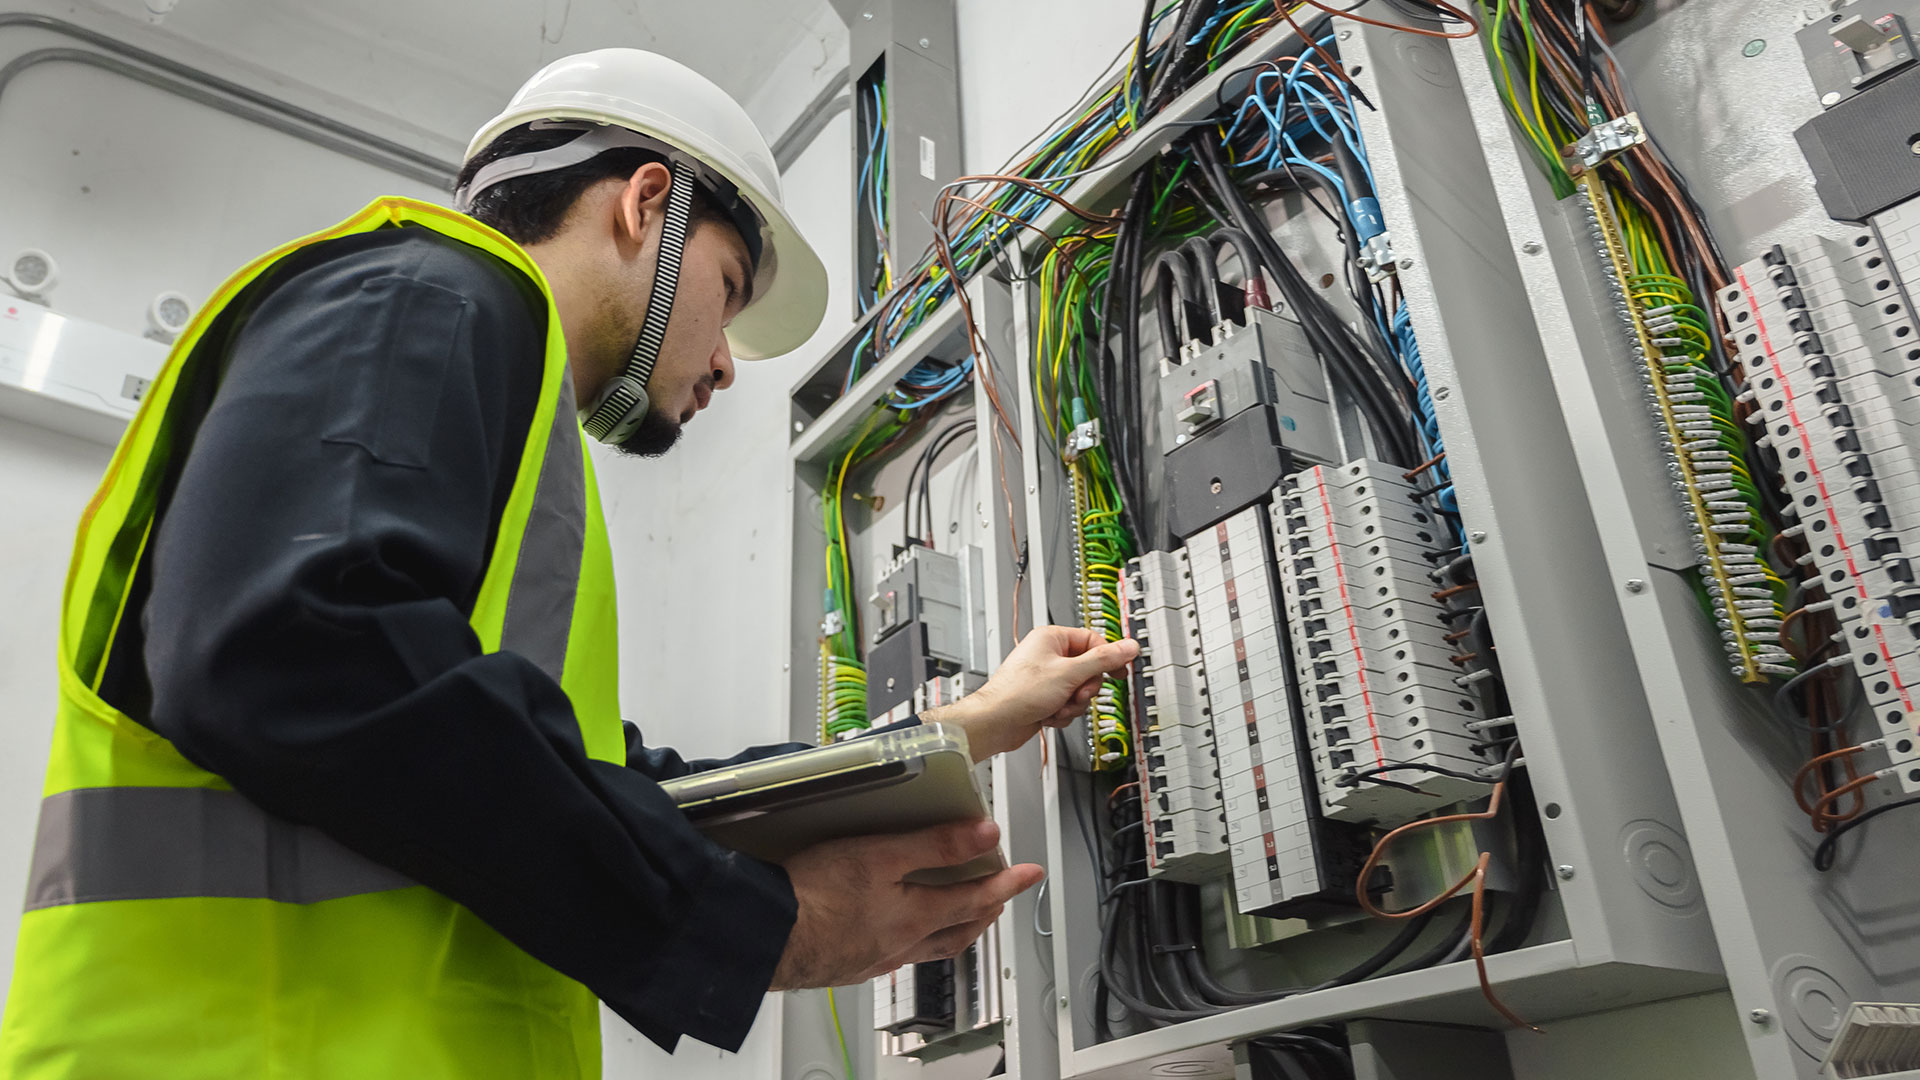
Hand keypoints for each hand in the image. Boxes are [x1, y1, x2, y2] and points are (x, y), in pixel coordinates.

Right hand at [769, 820, 1042, 989]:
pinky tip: (899, 933)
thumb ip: (935, 844)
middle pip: (958, 931)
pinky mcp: (848, 963)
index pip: (976, 899)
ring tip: (961, 917)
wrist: (767, 936)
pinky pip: (897, 956)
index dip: (1007, 884)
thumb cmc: (814, 895)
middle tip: (1001, 897)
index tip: (1030, 875)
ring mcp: (875, 957)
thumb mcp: (881, 854)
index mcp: (916, 916)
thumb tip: (985, 834)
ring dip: (953, 930)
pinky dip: (913, 943)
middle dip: (985, 912)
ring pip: (929, 947)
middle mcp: (902, 943)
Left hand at [924, 625, 1138, 761]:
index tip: (1119, 671)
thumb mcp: (1069, 673)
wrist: (996, 722)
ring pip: (1080, 690)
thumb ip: (1103, 660)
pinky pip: (1068, 703)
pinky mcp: (1046, 697)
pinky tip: (1049, 714)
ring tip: (1058, 707)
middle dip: (1084, 688)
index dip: (1107, 658)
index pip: (1093, 641)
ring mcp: (1048, 678)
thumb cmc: (1019, 692)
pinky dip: (1063, 713)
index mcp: (1052, 638)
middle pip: (1089, 669)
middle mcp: (1049, 655)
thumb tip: (1128, 646)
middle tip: (1076, 694)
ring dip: (1073, 704)